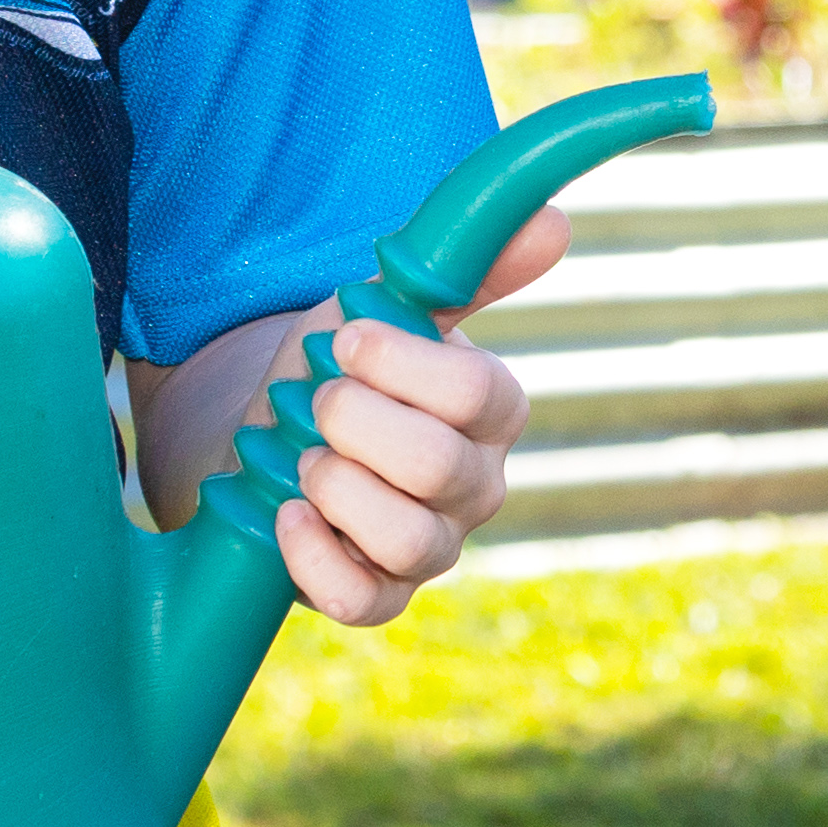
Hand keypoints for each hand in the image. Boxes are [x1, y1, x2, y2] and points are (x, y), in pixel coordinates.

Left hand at [272, 204, 568, 627]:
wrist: (271, 429)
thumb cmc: (345, 363)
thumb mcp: (396, 302)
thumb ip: (473, 265)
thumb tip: (556, 224)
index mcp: (494, 410)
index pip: (478, 393)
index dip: (399, 363)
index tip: (346, 339)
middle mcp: (478, 484)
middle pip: (437, 465)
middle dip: (354, 423)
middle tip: (317, 401)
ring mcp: (434, 547)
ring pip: (408, 539)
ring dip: (335, 488)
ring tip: (303, 460)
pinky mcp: (382, 596)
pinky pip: (363, 602)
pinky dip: (314, 557)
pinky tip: (287, 514)